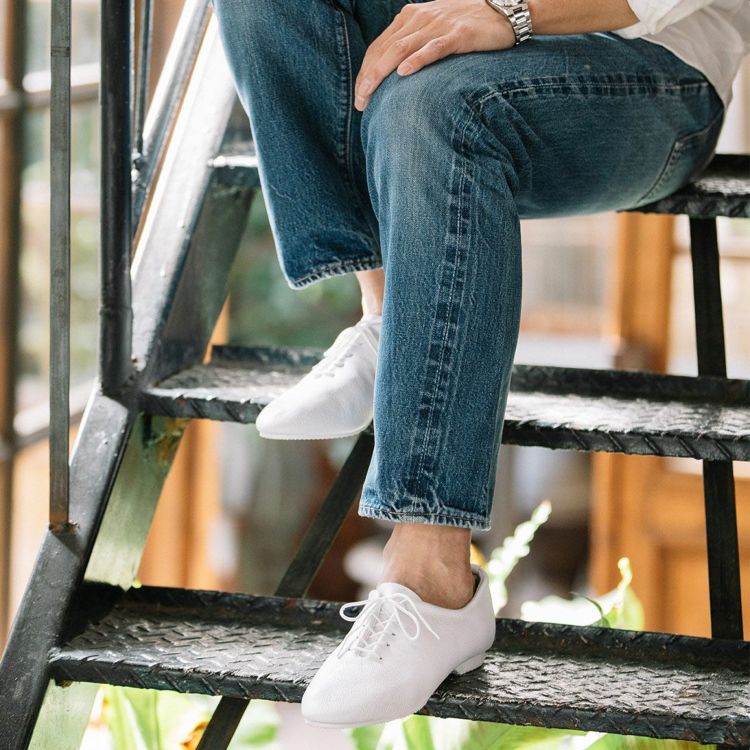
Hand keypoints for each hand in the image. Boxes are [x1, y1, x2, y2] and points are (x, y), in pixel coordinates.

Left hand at [354, 0, 516, 110]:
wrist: (504, 8)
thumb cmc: (467, 23)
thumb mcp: (432, 28)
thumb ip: (413, 42)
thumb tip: (395, 71)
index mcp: (409, 17)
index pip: (379, 46)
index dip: (365, 71)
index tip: (359, 96)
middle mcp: (419, 19)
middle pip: (385, 50)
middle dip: (368, 77)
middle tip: (359, 102)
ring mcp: (438, 25)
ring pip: (401, 49)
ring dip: (381, 73)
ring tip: (370, 93)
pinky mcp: (458, 34)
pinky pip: (433, 48)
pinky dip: (417, 60)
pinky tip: (403, 73)